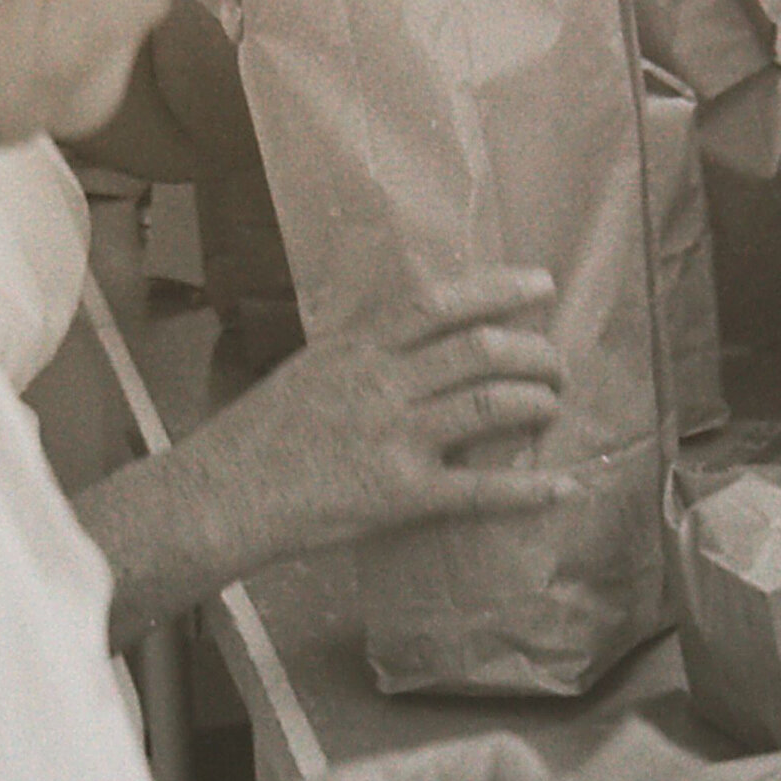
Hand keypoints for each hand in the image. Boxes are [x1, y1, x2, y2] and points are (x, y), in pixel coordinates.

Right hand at [193, 268, 576, 573]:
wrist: (219, 497)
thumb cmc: (254, 439)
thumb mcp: (306, 371)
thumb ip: (360, 353)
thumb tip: (408, 339)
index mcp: (357, 348)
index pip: (440, 302)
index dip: (500, 288)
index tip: (540, 283)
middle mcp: (381, 383)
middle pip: (480, 349)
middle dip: (533, 352)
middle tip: (555, 364)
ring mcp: (393, 437)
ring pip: (489, 404)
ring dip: (535, 402)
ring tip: (553, 407)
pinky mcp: (399, 494)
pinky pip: (477, 488)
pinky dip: (526, 488)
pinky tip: (561, 486)